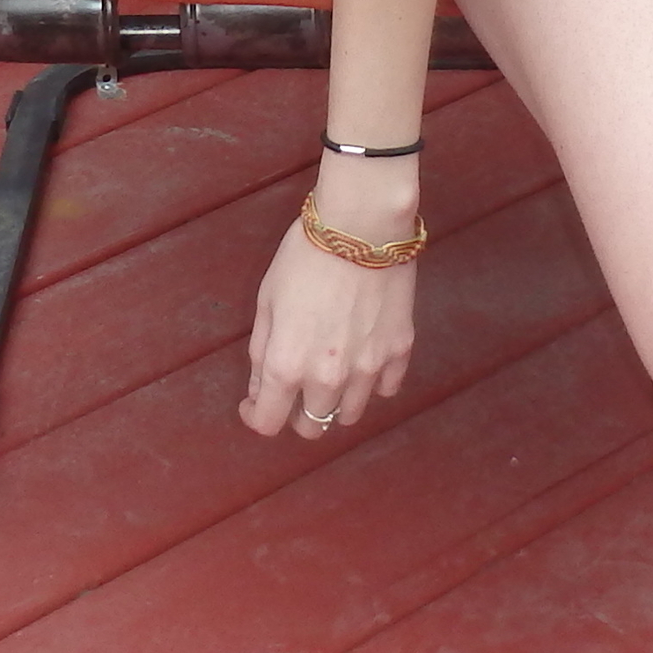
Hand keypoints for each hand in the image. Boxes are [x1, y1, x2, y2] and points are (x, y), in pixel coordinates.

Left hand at [240, 218, 416, 439]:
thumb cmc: (303, 256)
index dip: (255, 416)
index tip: (254, 402)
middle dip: (297, 415)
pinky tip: (363, 358)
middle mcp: (327, 377)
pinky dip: (372, 383)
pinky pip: (385, 388)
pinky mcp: (399, 352)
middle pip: (312, 426)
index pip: (267, 422)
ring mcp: (368, 368)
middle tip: (295, 389)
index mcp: (287, 364)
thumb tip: (260, 390)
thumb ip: (262, 352)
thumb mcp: (267, 301)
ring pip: (350, 414)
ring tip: (331, 372)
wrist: (361, 225)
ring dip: (335, 402)